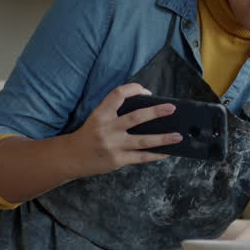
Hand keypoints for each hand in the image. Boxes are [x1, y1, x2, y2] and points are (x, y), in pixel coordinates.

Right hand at [68, 83, 182, 176]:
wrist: (72, 157)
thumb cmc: (90, 135)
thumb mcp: (98, 118)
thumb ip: (116, 113)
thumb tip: (148, 110)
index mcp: (101, 114)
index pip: (118, 94)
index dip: (133, 89)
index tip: (146, 91)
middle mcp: (107, 129)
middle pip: (135, 117)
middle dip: (156, 112)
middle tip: (171, 108)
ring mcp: (113, 146)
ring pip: (143, 141)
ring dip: (163, 138)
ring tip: (178, 135)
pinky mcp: (118, 160)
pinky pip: (141, 157)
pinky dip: (156, 154)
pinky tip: (167, 152)